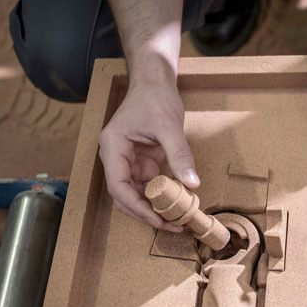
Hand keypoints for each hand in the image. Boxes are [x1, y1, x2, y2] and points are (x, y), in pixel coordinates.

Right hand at [98, 80, 197, 230]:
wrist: (155, 82)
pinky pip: (149, 184)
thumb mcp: (169, 126)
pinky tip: (179, 203)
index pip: (118, 186)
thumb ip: (180, 155)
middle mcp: (116, 156)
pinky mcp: (142, 160)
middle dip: (146, 212)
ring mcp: (128, 160)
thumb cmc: (155, 97)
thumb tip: (192, 184)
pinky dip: (162, 195)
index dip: (137, 207)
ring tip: (178, 219)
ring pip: (136, 193)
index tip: (157, 219)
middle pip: (125, 195)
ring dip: (155, 207)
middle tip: (172, 225)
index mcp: (113, 147)